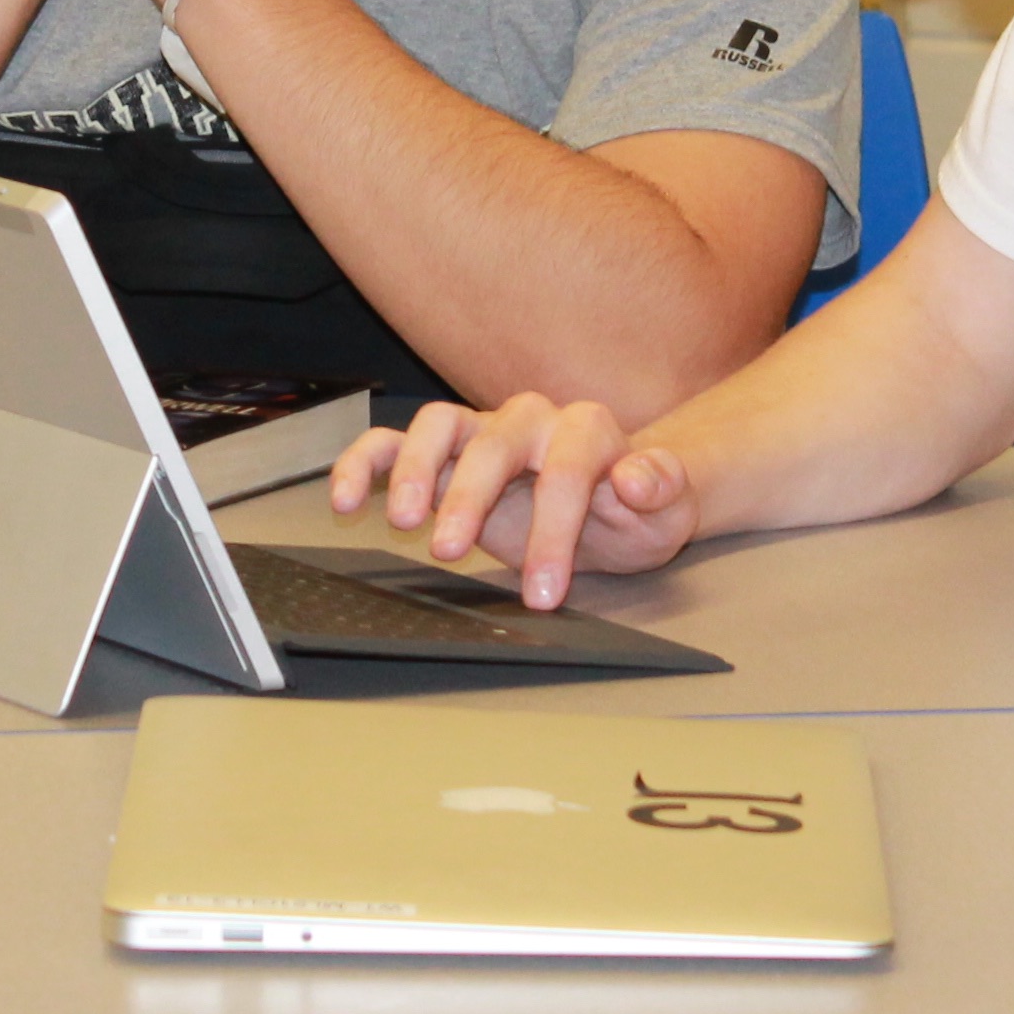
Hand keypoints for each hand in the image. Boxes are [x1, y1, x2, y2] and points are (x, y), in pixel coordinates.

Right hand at [330, 394, 702, 610]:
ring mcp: (482, 431)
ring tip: (402, 522)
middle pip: (492, 443)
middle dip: (470, 498)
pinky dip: (364, 462)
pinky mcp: (445, 454)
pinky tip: (345, 499)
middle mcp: (530, 420)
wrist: (617, 502)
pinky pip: (392, 442)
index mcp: (587, 430)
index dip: (553, 530)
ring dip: (413, 470)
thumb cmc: (636, 508)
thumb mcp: (668, 508)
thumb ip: (660, 487)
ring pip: (437, 426)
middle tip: (451, 553)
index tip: (543, 593)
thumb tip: (636, 478)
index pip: (566, 470)